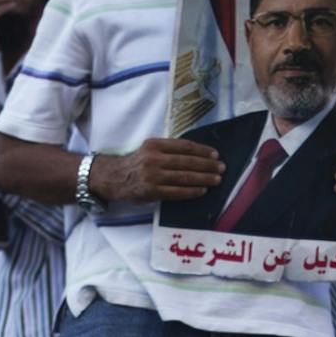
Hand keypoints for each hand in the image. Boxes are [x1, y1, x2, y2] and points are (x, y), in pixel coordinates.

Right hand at [91, 139, 223, 204]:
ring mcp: (153, 176)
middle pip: (187, 161)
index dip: (202, 150)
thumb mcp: (149, 149)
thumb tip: (198, 154)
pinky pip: (177, 192)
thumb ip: (169, 150)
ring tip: (216, 179)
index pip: (184, 146)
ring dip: (204, 178)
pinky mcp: (152, 191)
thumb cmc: (137, 163)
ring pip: (184, 177)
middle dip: (207, 165)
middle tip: (221, 168)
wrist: (114, 178)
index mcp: (155, 144)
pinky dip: (192, 191)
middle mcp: (153, 159)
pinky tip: (203, 190)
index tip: (215, 154)